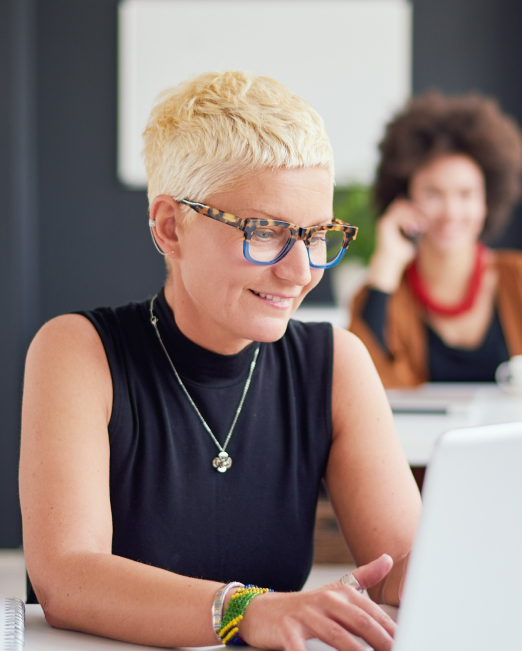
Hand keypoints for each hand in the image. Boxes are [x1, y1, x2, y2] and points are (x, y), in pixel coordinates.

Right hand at [240, 554, 395, 650]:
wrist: (262, 611)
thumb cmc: (306, 607)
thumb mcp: (335, 590)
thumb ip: (364, 577)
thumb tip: (388, 559)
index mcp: (340, 593)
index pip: (372, 612)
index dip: (391, 629)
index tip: (409, 640)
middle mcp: (325, 600)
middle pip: (358, 621)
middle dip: (380, 640)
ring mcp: (305, 615)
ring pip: (335, 634)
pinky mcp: (287, 629)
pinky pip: (299, 645)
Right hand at [367, 199, 426, 292]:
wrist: (391, 262)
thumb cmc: (401, 253)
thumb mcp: (413, 239)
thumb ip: (415, 229)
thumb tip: (425, 223)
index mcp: (394, 220)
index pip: (404, 205)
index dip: (415, 208)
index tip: (425, 217)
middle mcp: (388, 218)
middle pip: (402, 203)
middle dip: (415, 209)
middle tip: (424, 220)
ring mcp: (385, 220)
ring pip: (399, 207)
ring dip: (412, 214)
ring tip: (419, 225)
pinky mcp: (384, 224)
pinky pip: (397, 216)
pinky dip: (406, 220)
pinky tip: (413, 228)